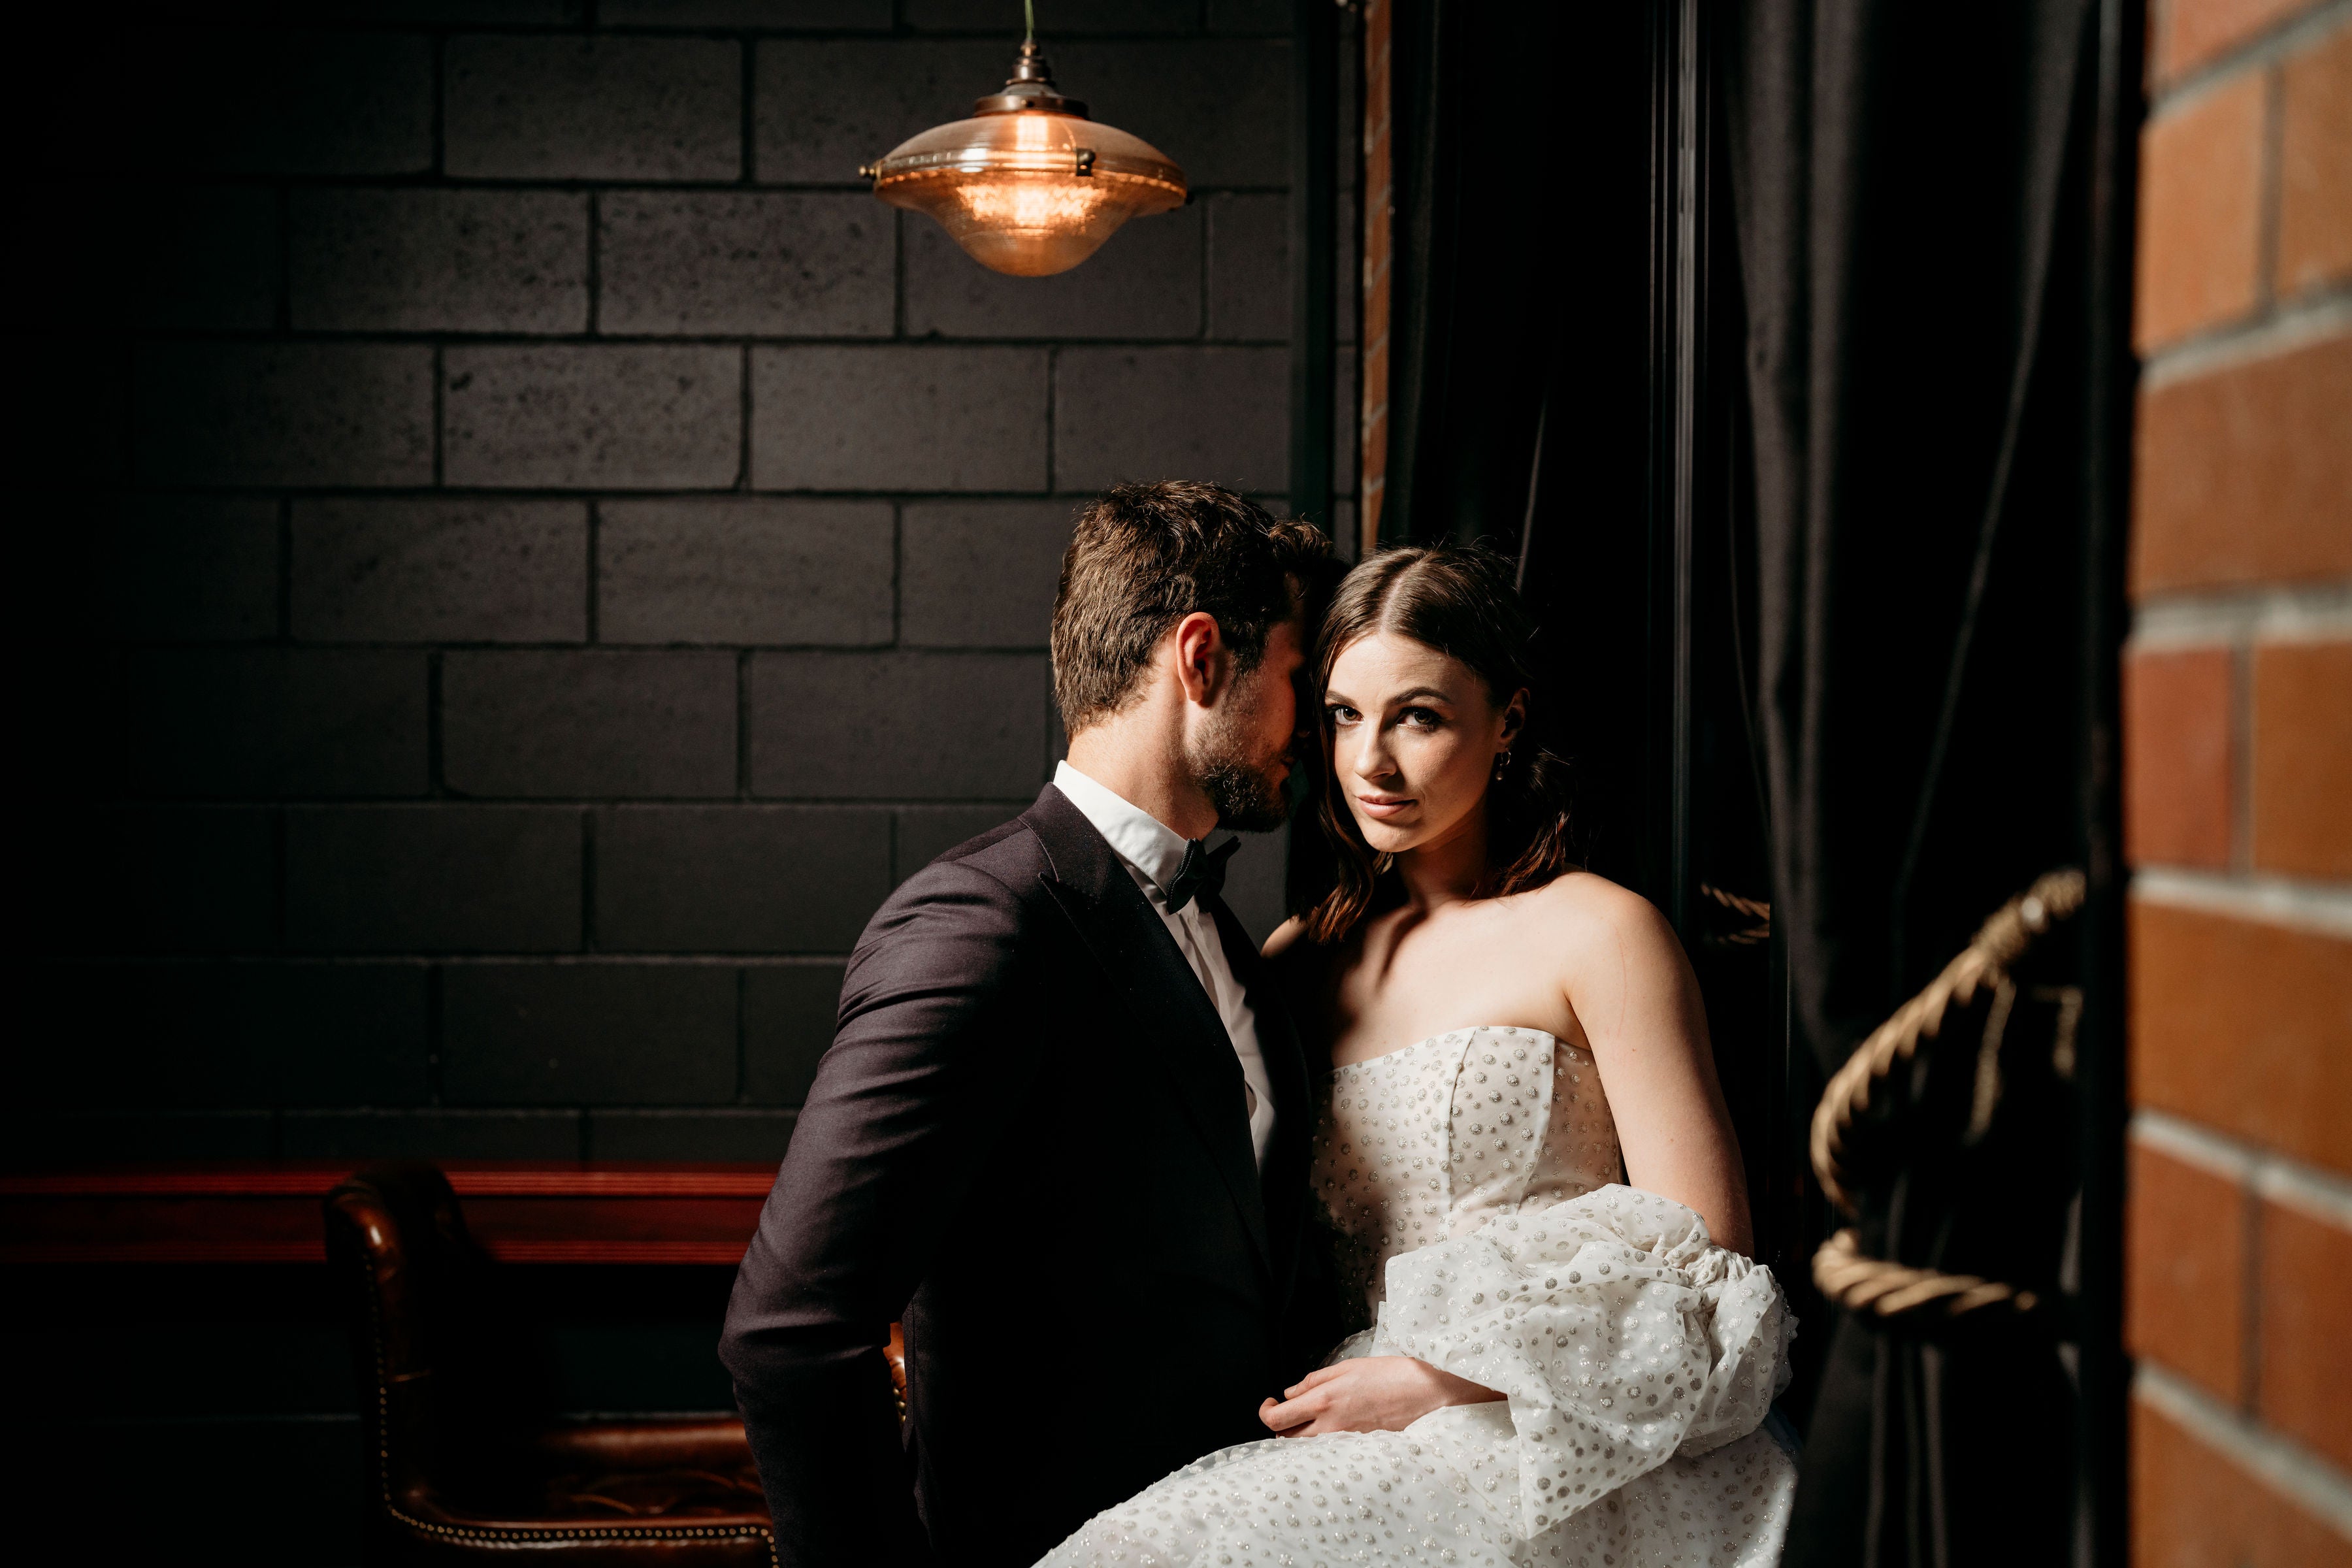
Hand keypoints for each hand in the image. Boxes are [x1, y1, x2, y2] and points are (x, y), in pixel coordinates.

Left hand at [1257, 1356, 1503, 1437]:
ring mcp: (1345, 1442)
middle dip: (1280, 1427)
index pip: (1277, 1419)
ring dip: (1300, 1437)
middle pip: (1286, 1440)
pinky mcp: (1359, 1451)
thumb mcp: (1350, 1366)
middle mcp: (1330, 1426)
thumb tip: (1290, 1392)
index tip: (1270, 1403)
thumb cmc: (1394, 1374)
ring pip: (1306, 1450)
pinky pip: (1329, 1453)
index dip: (1266, 1413)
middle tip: (1287, 1413)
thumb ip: (1315, 1379)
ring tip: (1309, 1420)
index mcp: (1324, 1400)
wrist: (1430, 1396)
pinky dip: (1322, 1444)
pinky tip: (1332, 1430)